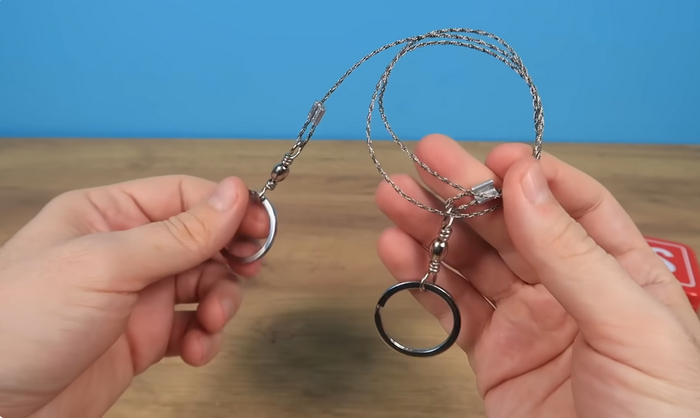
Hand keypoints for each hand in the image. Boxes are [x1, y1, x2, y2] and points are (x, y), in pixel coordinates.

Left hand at [0, 175, 267, 417]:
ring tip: (213, 322)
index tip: (262, 227)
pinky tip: (198, 350)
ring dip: (221, 302)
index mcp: (108, 215)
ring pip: (204, 284)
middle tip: (249, 272)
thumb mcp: (107, 265)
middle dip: (229, 258)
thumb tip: (235, 193)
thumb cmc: (22, 322)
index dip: (228, 208)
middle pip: (202, 240)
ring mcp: (137, 297)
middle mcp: (127, 251)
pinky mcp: (144, 339)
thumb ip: (178, 233)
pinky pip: (193, 328)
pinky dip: (206, 337)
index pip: (184, 196)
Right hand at [375, 134, 699, 416]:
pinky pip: (451, 309)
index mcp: (621, 272)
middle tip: (422, 160)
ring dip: (431, 227)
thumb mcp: (631, 327)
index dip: (533, 176)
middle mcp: (570, 290)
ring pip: (472, 262)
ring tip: (392, 198)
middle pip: (509, 225)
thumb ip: (573, 256)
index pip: (575, 206)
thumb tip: (525, 183)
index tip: (492, 158)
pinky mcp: (492, 357)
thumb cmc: (660, 417)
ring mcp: (527, 322)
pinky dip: (421, 279)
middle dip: (464, 191)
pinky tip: (397, 252)